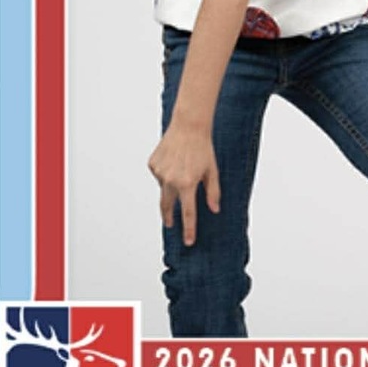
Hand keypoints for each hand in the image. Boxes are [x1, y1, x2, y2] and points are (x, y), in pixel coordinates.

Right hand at [148, 126, 220, 245]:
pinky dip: (166, 173)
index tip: (188, 241)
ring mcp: (159, 172)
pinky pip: (159, 175)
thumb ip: (213, 192)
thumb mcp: (212, 171)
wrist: (189, 125)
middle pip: (167, 207)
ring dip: (171, 185)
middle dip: (169, 217)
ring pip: (164, 188)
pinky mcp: (153, 164)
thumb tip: (214, 209)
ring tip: (181, 169)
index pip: (188, 213)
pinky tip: (174, 161)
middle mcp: (171, 180)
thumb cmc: (203, 147)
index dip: (189, 229)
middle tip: (171, 223)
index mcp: (187, 183)